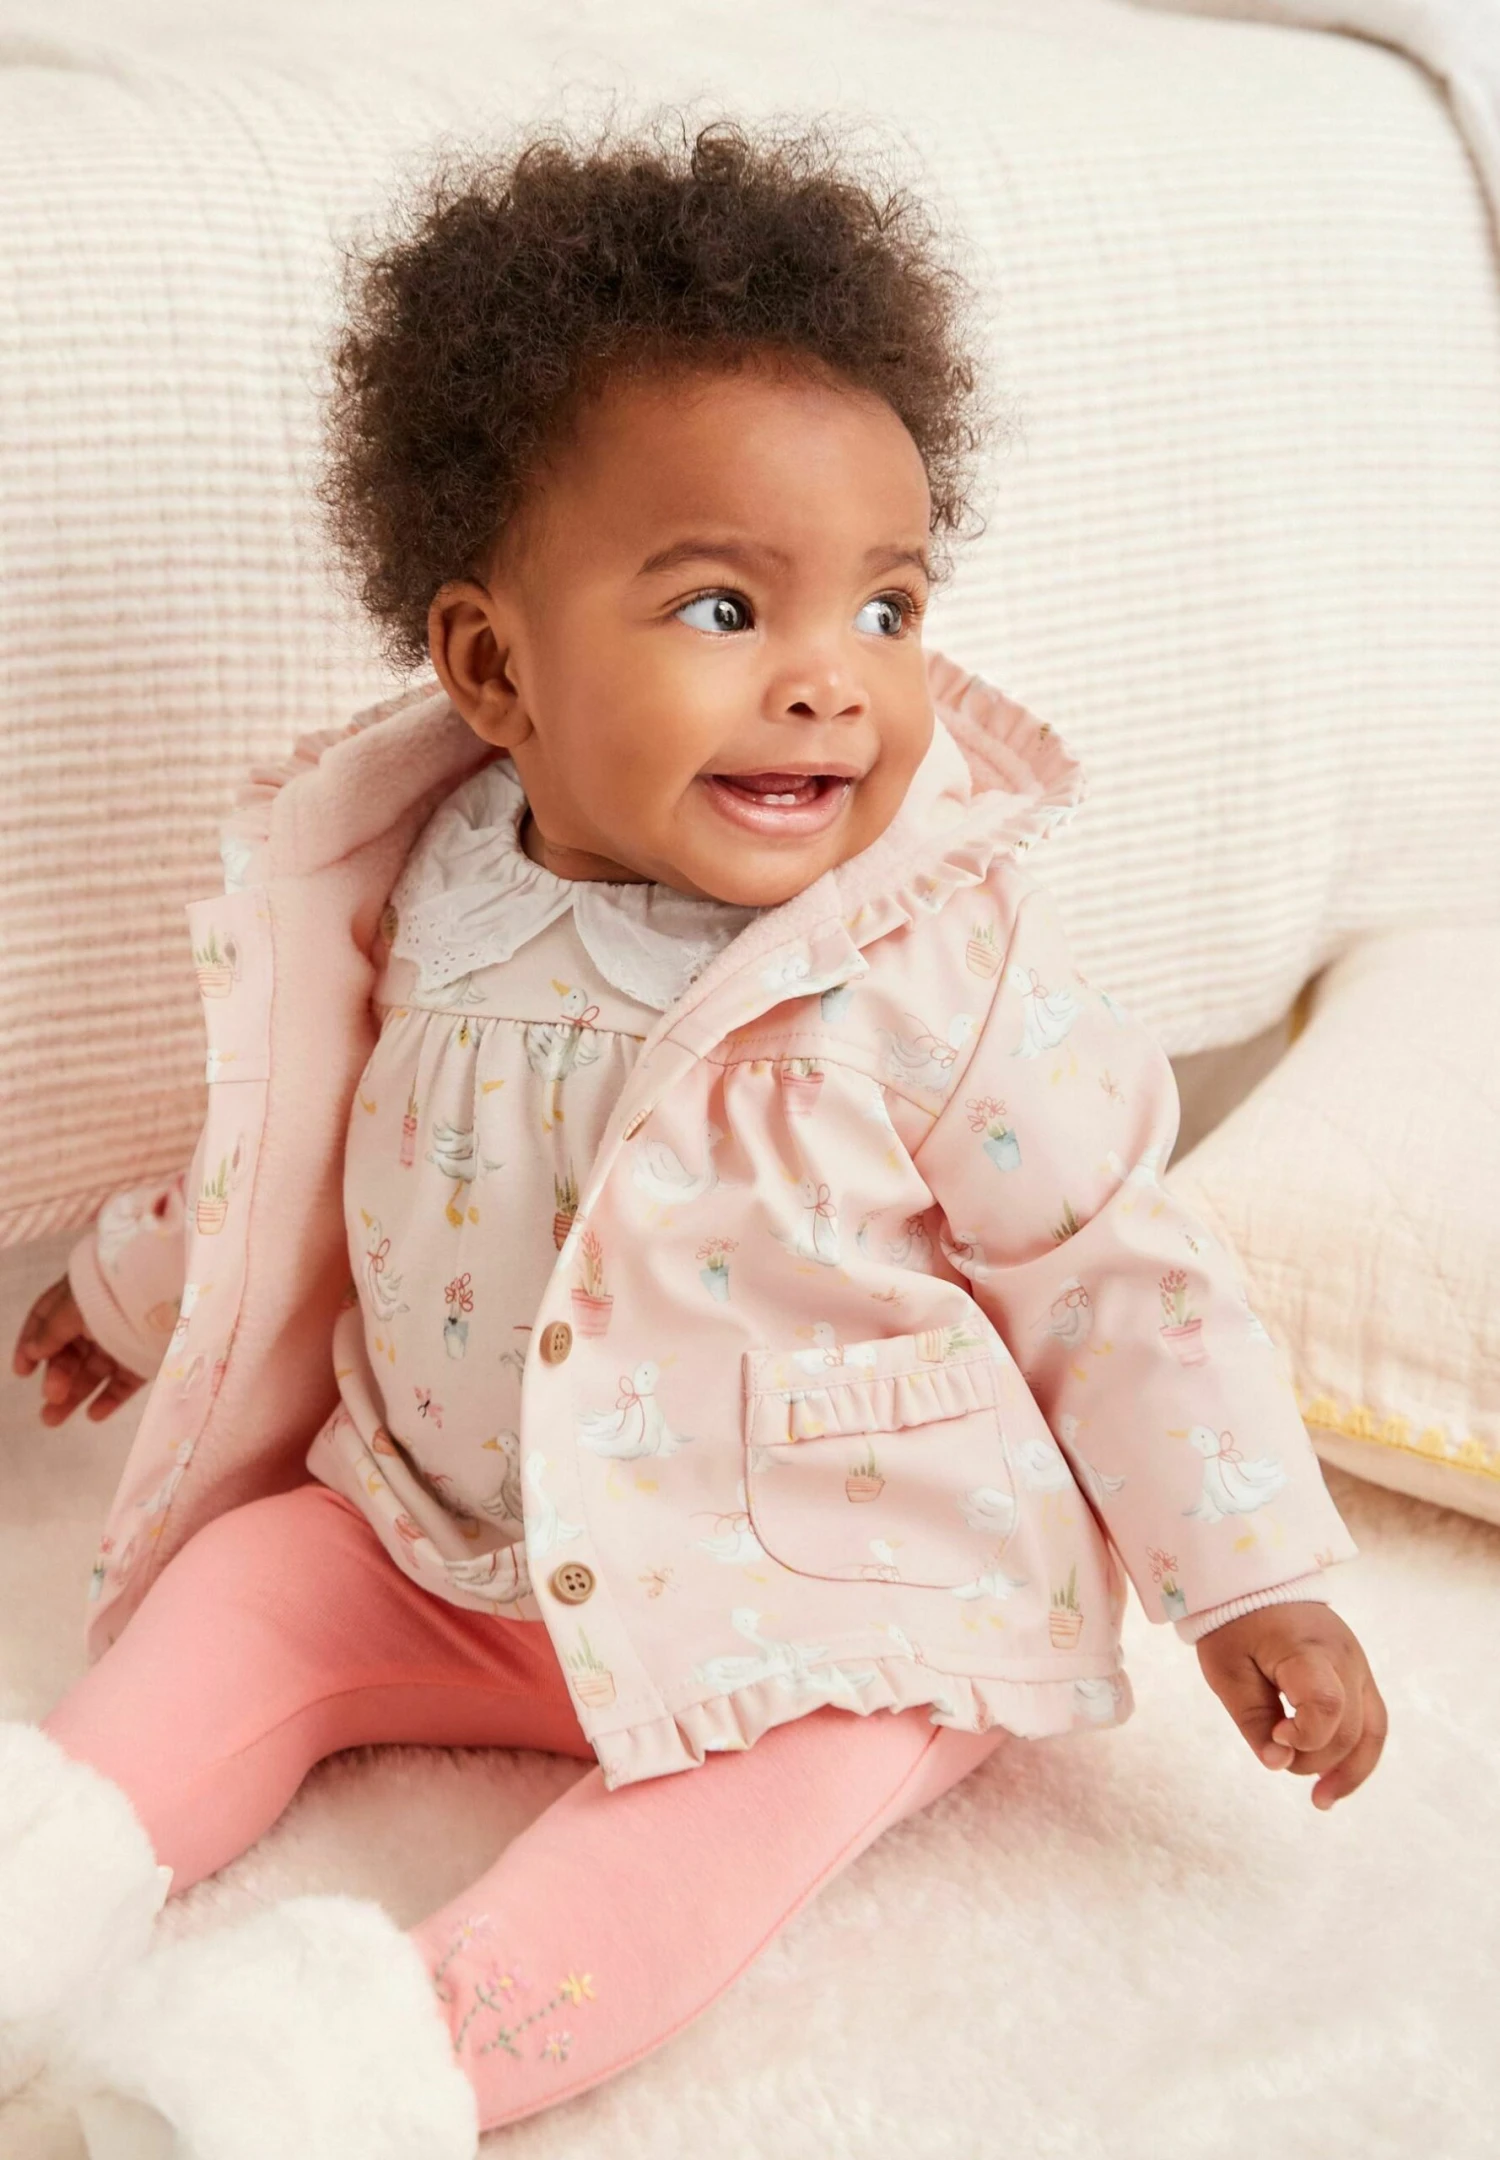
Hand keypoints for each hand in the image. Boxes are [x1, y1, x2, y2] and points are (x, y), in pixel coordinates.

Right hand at [11, 1274, 144, 1425]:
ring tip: (52, 1420)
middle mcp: (99, 1318)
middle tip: (51, 1398)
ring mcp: (124, 1337)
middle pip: (71, 1351)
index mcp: (78, 1297)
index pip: (47, 1320)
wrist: (168, 1289)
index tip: (22, 1372)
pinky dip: (110, 1398)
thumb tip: (34, 1351)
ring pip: (94, 1370)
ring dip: (74, 1394)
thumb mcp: (74, 1307)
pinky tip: (95, 1415)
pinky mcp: (147, 1356)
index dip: (31, 1345)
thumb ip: (52, 1331)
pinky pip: (125, 1380)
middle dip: (56, 1377)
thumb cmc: (113, 1292)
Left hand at [1195, 1602, 1387, 1809]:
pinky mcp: (1359, 1675)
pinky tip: (1334, 1782)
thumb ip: (1252, 1720)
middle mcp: (1345, 1658)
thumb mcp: (1226, 1671)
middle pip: (1348, 1727)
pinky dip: (1356, 1755)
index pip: (1328, 1705)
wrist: (1255, 1582)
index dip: (1305, 1735)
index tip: (1276, 1735)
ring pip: (1371, 1731)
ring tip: (1320, 1801)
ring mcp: (1358, 1666)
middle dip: (1314, 1757)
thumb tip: (1277, 1766)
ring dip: (1348, 1770)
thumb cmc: (1235, 1625)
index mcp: (1308, 1650)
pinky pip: (1371, 1722)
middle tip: (1276, 1753)